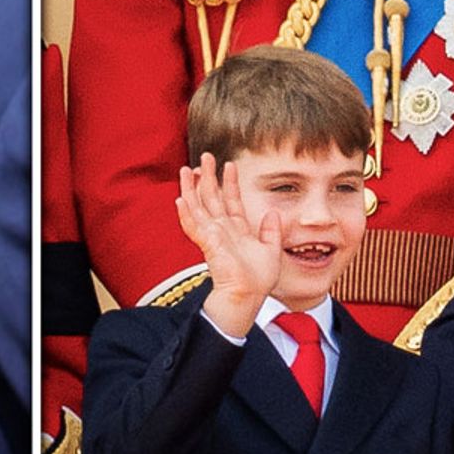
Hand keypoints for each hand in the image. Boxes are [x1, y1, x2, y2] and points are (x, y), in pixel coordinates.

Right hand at [176, 152, 279, 337]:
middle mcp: (222, 230)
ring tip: (186, 169)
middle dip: (207, 177)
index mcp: (237, 230)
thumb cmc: (258, 280)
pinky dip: (186, 213)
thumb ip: (271, 231)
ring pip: (198, 207)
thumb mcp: (271, 250)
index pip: (231, 200)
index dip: (230, 183)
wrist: (248, 296)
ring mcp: (212, 236)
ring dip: (191, 188)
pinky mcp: (207, 243)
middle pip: (211, 198)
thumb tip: (274, 212)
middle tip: (205, 157)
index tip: (229, 165)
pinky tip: (180, 199)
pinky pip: (193, 225)